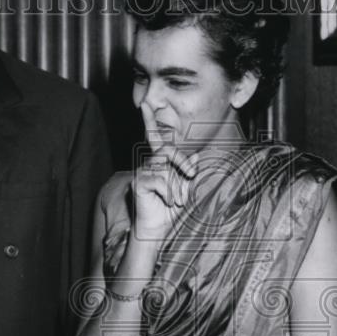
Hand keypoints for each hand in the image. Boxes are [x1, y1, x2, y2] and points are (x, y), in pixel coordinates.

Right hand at [133, 104, 196, 241]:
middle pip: (167, 150)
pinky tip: (166, 202)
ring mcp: (142, 174)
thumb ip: (190, 173)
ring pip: (165, 167)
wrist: (157, 231)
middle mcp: (149, 165)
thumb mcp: (186, 190)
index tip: (144, 104)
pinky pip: (160, 180)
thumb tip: (198, 158)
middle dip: (183, 160)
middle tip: (193, 174)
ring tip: (178, 200)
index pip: (154, 139)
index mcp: (159, 164)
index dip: (148, 121)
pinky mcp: (138, 183)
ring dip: (177, 185)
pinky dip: (169, 193)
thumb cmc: (170, 212)